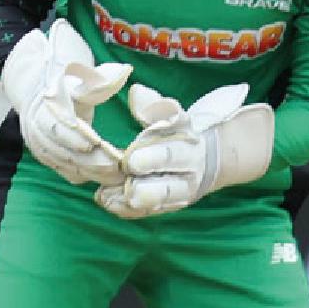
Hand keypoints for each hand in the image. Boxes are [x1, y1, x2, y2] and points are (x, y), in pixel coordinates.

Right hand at [0, 21, 131, 185]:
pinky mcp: (47, 158)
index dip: (75, 136)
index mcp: (44, 106)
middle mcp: (37, 128)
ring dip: (90, 172)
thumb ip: (102, 78)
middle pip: (61, 149)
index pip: (56, 125)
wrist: (42, 93)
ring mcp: (40, 146)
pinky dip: (84, 176)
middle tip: (116, 166)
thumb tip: (123, 71)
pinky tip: (104, 178)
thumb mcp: (84, 77)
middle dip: (89, 160)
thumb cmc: (71, 84)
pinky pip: (64, 171)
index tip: (97, 143)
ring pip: (64, 164)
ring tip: (117, 176)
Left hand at [95, 82, 276, 219]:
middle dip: (142, 190)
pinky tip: (106, 198)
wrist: (203, 162)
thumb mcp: (172, 116)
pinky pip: (141, 214)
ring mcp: (174, 198)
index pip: (172, 156)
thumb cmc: (177, 134)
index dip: (152, 159)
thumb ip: (154, 106)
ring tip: (105, 193)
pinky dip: (122, 208)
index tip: (131, 160)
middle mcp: (185, 178)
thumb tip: (137, 92)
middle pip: (165, 191)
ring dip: (127, 201)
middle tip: (124, 184)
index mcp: (188, 149)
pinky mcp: (162, 209)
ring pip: (152, 206)